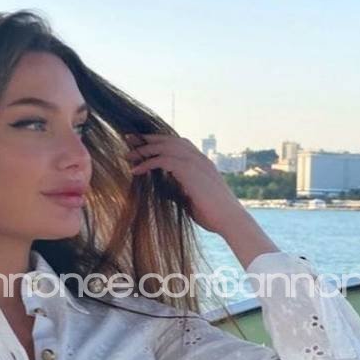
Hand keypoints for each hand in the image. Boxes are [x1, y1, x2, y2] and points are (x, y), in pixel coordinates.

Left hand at [123, 131, 245, 235]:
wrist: (230, 220)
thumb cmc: (213, 214)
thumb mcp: (190, 199)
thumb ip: (177, 190)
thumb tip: (161, 191)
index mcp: (201, 162)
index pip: (177, 144)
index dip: (158, 142)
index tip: (141, 145)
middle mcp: (199, 158)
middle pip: (169, 140)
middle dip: (148, 139)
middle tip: (129, 140)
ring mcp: (196, 162)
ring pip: (165, 146)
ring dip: (145, 150)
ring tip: (129, 156)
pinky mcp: (190, 170)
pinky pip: (163, 160)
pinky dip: (147, 163)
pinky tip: (135, 171)